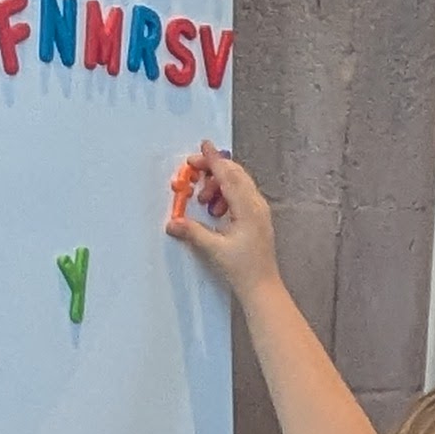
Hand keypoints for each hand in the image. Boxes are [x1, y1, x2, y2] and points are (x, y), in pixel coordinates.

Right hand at [167, 142, 278, 292]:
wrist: (262, 287)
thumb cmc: (243, 269)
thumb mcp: (214, 249)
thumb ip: (192, 232)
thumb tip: (172, 222)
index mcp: (248, 209)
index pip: (229, 176)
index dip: (213, 160)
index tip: (203, 146)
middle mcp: (257, 205)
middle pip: (235, 174)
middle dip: (212, 169)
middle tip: (192, 171)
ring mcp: (259, 211)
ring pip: (238, 184)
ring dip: (217, 185)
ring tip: (203, 201)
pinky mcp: (257, 218)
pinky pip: (241, 196)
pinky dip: (225, 195)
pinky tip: (214, 211)